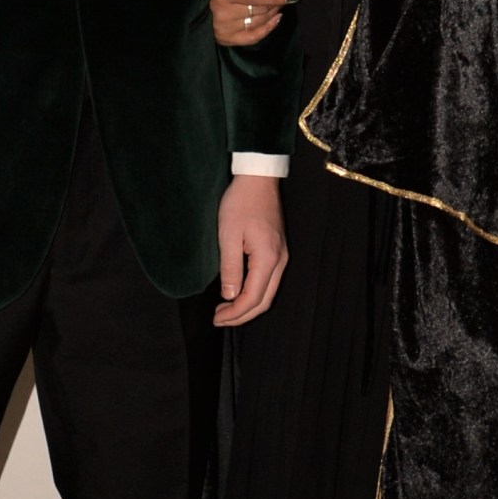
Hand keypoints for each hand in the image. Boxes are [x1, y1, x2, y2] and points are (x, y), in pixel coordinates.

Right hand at [209, 0, 294, 46]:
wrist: (191, 1)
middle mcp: (223, 14)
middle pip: (260, 8)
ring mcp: (225, 29)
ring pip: (260, 21)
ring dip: (274, 10)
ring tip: (281, 0)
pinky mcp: (227, 39)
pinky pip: (253, 37)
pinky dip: (268, 29)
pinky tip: (277, 18)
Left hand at [214, 175, 287, 326]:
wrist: (258, 179)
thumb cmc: (240, 203)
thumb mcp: (228, 235)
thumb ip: (230, 268)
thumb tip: (229, 296)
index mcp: (268, 259)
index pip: (252, 298)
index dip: (234, 313)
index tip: (216, 319)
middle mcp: (280, 261)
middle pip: (264, 300)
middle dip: (242, 315)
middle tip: (219, 319)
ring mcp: (281, 256)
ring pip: (268, 292)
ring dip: (247, 305)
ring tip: (225, 308)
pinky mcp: (278, 251)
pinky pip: (268, 281)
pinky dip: (253, 293)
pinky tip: (237, 291)